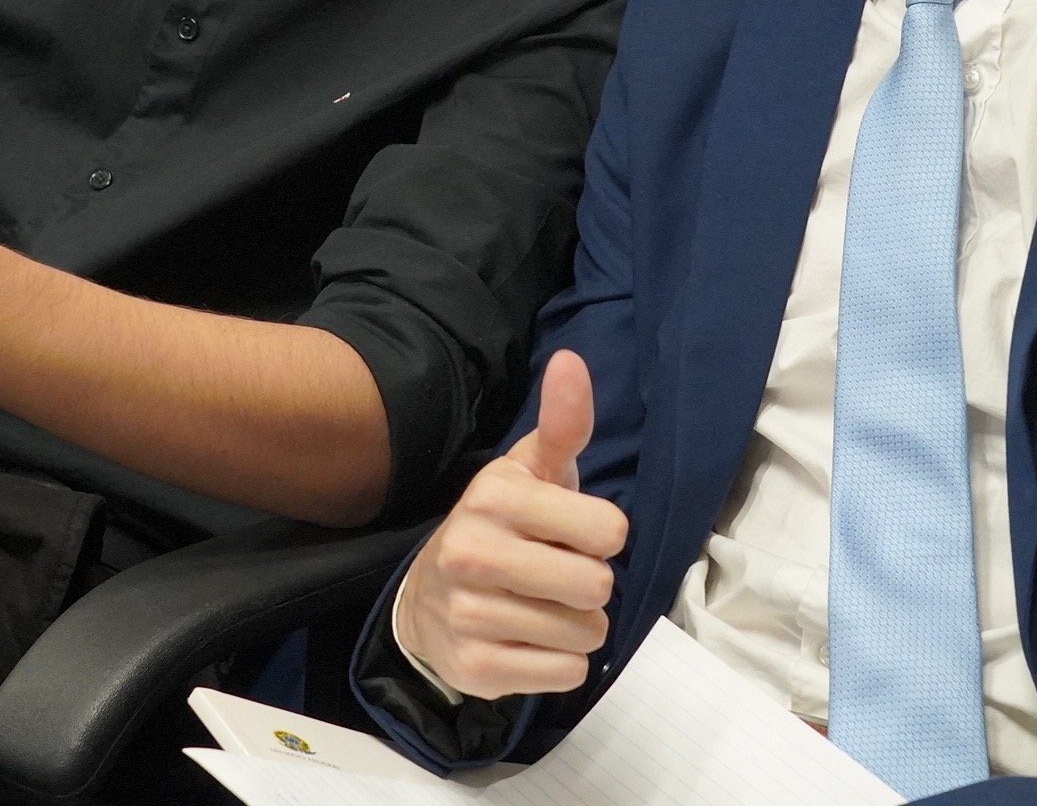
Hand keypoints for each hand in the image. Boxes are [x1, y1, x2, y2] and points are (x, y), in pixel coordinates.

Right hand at [397, 351, 627, 699]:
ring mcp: (469, 614)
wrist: (428, 601)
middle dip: (590, 586)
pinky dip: (559, 664)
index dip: (602, 536)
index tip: (573, 534)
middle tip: (557, 576)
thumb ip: (562, 422)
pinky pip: (564, 674)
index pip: (609, 531)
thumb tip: (571, 360)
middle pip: (597, 586)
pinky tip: (528, 642)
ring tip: (542, 609)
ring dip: (577, 627)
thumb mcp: (530, 471)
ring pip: (584, 634)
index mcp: (496, 497)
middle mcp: (473, 552)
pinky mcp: (475, 668)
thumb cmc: (500, 527)